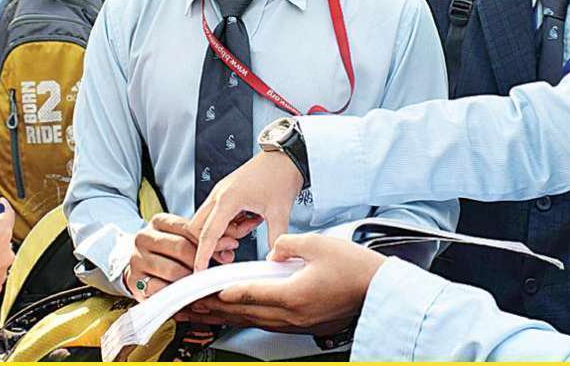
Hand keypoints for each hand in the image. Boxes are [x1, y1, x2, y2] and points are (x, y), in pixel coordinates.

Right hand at [125, 214, 240, 300]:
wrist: (137, 265)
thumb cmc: (166, 251)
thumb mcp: (183, 237)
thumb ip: (206, 239)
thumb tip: (230, 246)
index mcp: (157, 222)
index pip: (188, 228)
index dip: (211, 239)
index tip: (230, 247)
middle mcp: (144, 238)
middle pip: (181, 248)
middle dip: (204, 260)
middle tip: (221, 269)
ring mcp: (137, 259)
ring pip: (173, 270)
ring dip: (193, 280)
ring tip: (206, 283)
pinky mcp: (134, 281)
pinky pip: (162, 290)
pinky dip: (178, 295)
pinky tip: (190, 296)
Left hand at [176, 234, 385, 331]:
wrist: (381, 290)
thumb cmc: (355, 268)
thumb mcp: (317, 244)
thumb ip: (286, 244)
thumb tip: (272, 252)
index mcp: (291, 295)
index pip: (246, 293)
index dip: (219, 292)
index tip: (198, 292)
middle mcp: (290, 315)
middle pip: (243, 313)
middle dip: (213, 310)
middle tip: (188, 307)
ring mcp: (297, 323)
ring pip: (254, 320)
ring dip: (227, 316)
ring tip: (205, 313)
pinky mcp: (304, 325)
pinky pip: (269, 322)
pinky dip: (249, 317)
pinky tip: (240, 314)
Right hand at [189, 150, 303, 270]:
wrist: (285, 155)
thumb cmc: (280, 176)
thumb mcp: (280, 212)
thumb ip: (275, 239)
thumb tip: (272, 259)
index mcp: (228, 199)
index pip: (208, 233)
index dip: (202, 254)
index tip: (198, 271)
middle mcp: (219, 195)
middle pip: (199, 228)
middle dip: (214, 243)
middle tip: (236, 247)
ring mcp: (220, 193)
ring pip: (208, 223)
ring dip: (225, 233)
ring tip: (250, 227)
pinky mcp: (226, 193)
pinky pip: (218, 215)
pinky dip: (229, 224)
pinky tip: (249, 220)